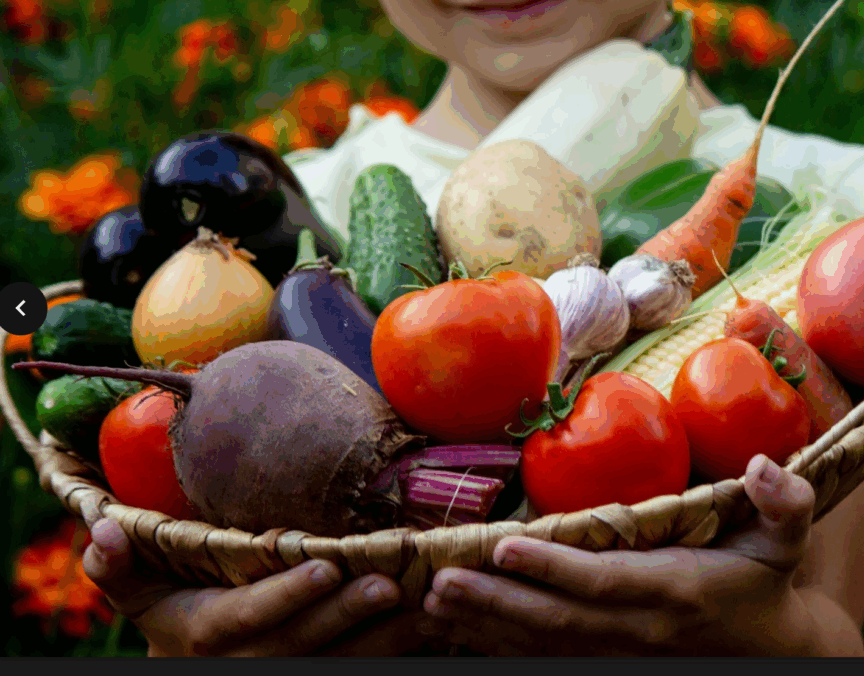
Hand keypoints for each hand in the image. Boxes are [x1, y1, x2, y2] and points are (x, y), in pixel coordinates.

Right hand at [82, 518, 439, 655]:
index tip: (326, 566)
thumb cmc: (174, 613)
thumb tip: (103, 527)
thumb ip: (120, 565)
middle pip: (303, 645)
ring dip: (387, 639)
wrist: (197, 668)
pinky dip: (398, 653)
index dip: (286, 595)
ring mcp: (290, 675)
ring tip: (427, 606)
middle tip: (391, 584)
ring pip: (342, 664)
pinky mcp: (322, 675)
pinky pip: (361, 670)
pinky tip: (435, 627)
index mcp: (206, 635)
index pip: (248, 618)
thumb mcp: (140, 595)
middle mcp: (251, 664)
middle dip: (347, 616)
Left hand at [421, 454, 826, 655]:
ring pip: (544, 644)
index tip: (504, 544)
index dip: (553, 566)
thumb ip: (786, 503)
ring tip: (436, 600)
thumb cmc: (768, 583)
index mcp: (675, 591)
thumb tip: (765, 463)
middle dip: (497, 601)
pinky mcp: (608, 662)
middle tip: (442, 580)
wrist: (773, 652)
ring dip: (486, 624)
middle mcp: (641, 629)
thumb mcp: (786, 540)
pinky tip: (461, 626)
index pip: (604, 581)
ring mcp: (621, 654)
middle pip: (558, 620)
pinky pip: (548, 657)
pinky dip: (502, 645)